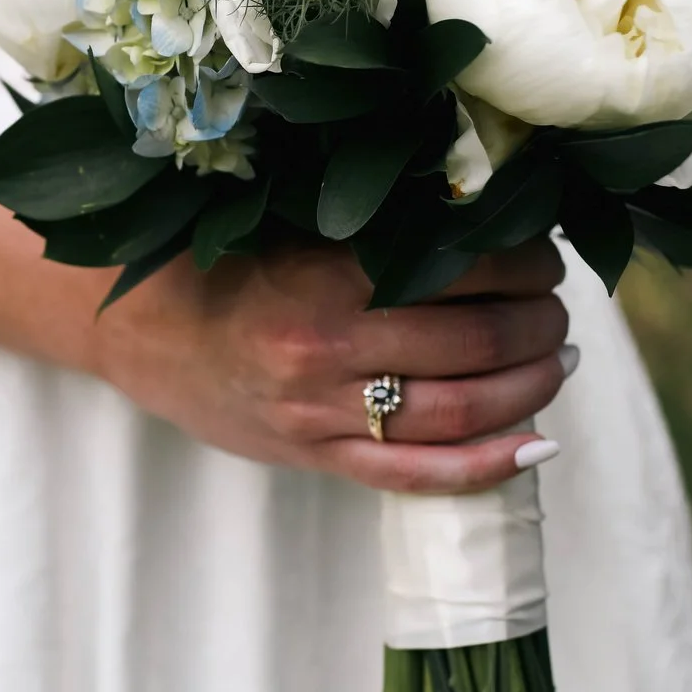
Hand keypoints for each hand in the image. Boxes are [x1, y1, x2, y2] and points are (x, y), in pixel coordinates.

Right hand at [88, 239, 573, 493]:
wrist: (134, 330)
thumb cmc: (217, 265)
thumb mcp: (291, 228)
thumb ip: (375, 230)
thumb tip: (483, 216)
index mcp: (325, 276)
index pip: (463, 268)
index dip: (524, 261)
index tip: (540, 253)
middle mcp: (328, 348)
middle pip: (477, 340)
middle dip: (540, 321)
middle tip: (558, 307)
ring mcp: (323, 412)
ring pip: (462, 410)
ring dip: (531, 384)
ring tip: (557, 362)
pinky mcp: (316, 456)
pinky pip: (417, 475)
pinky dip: (487, 464)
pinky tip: (536, 444)